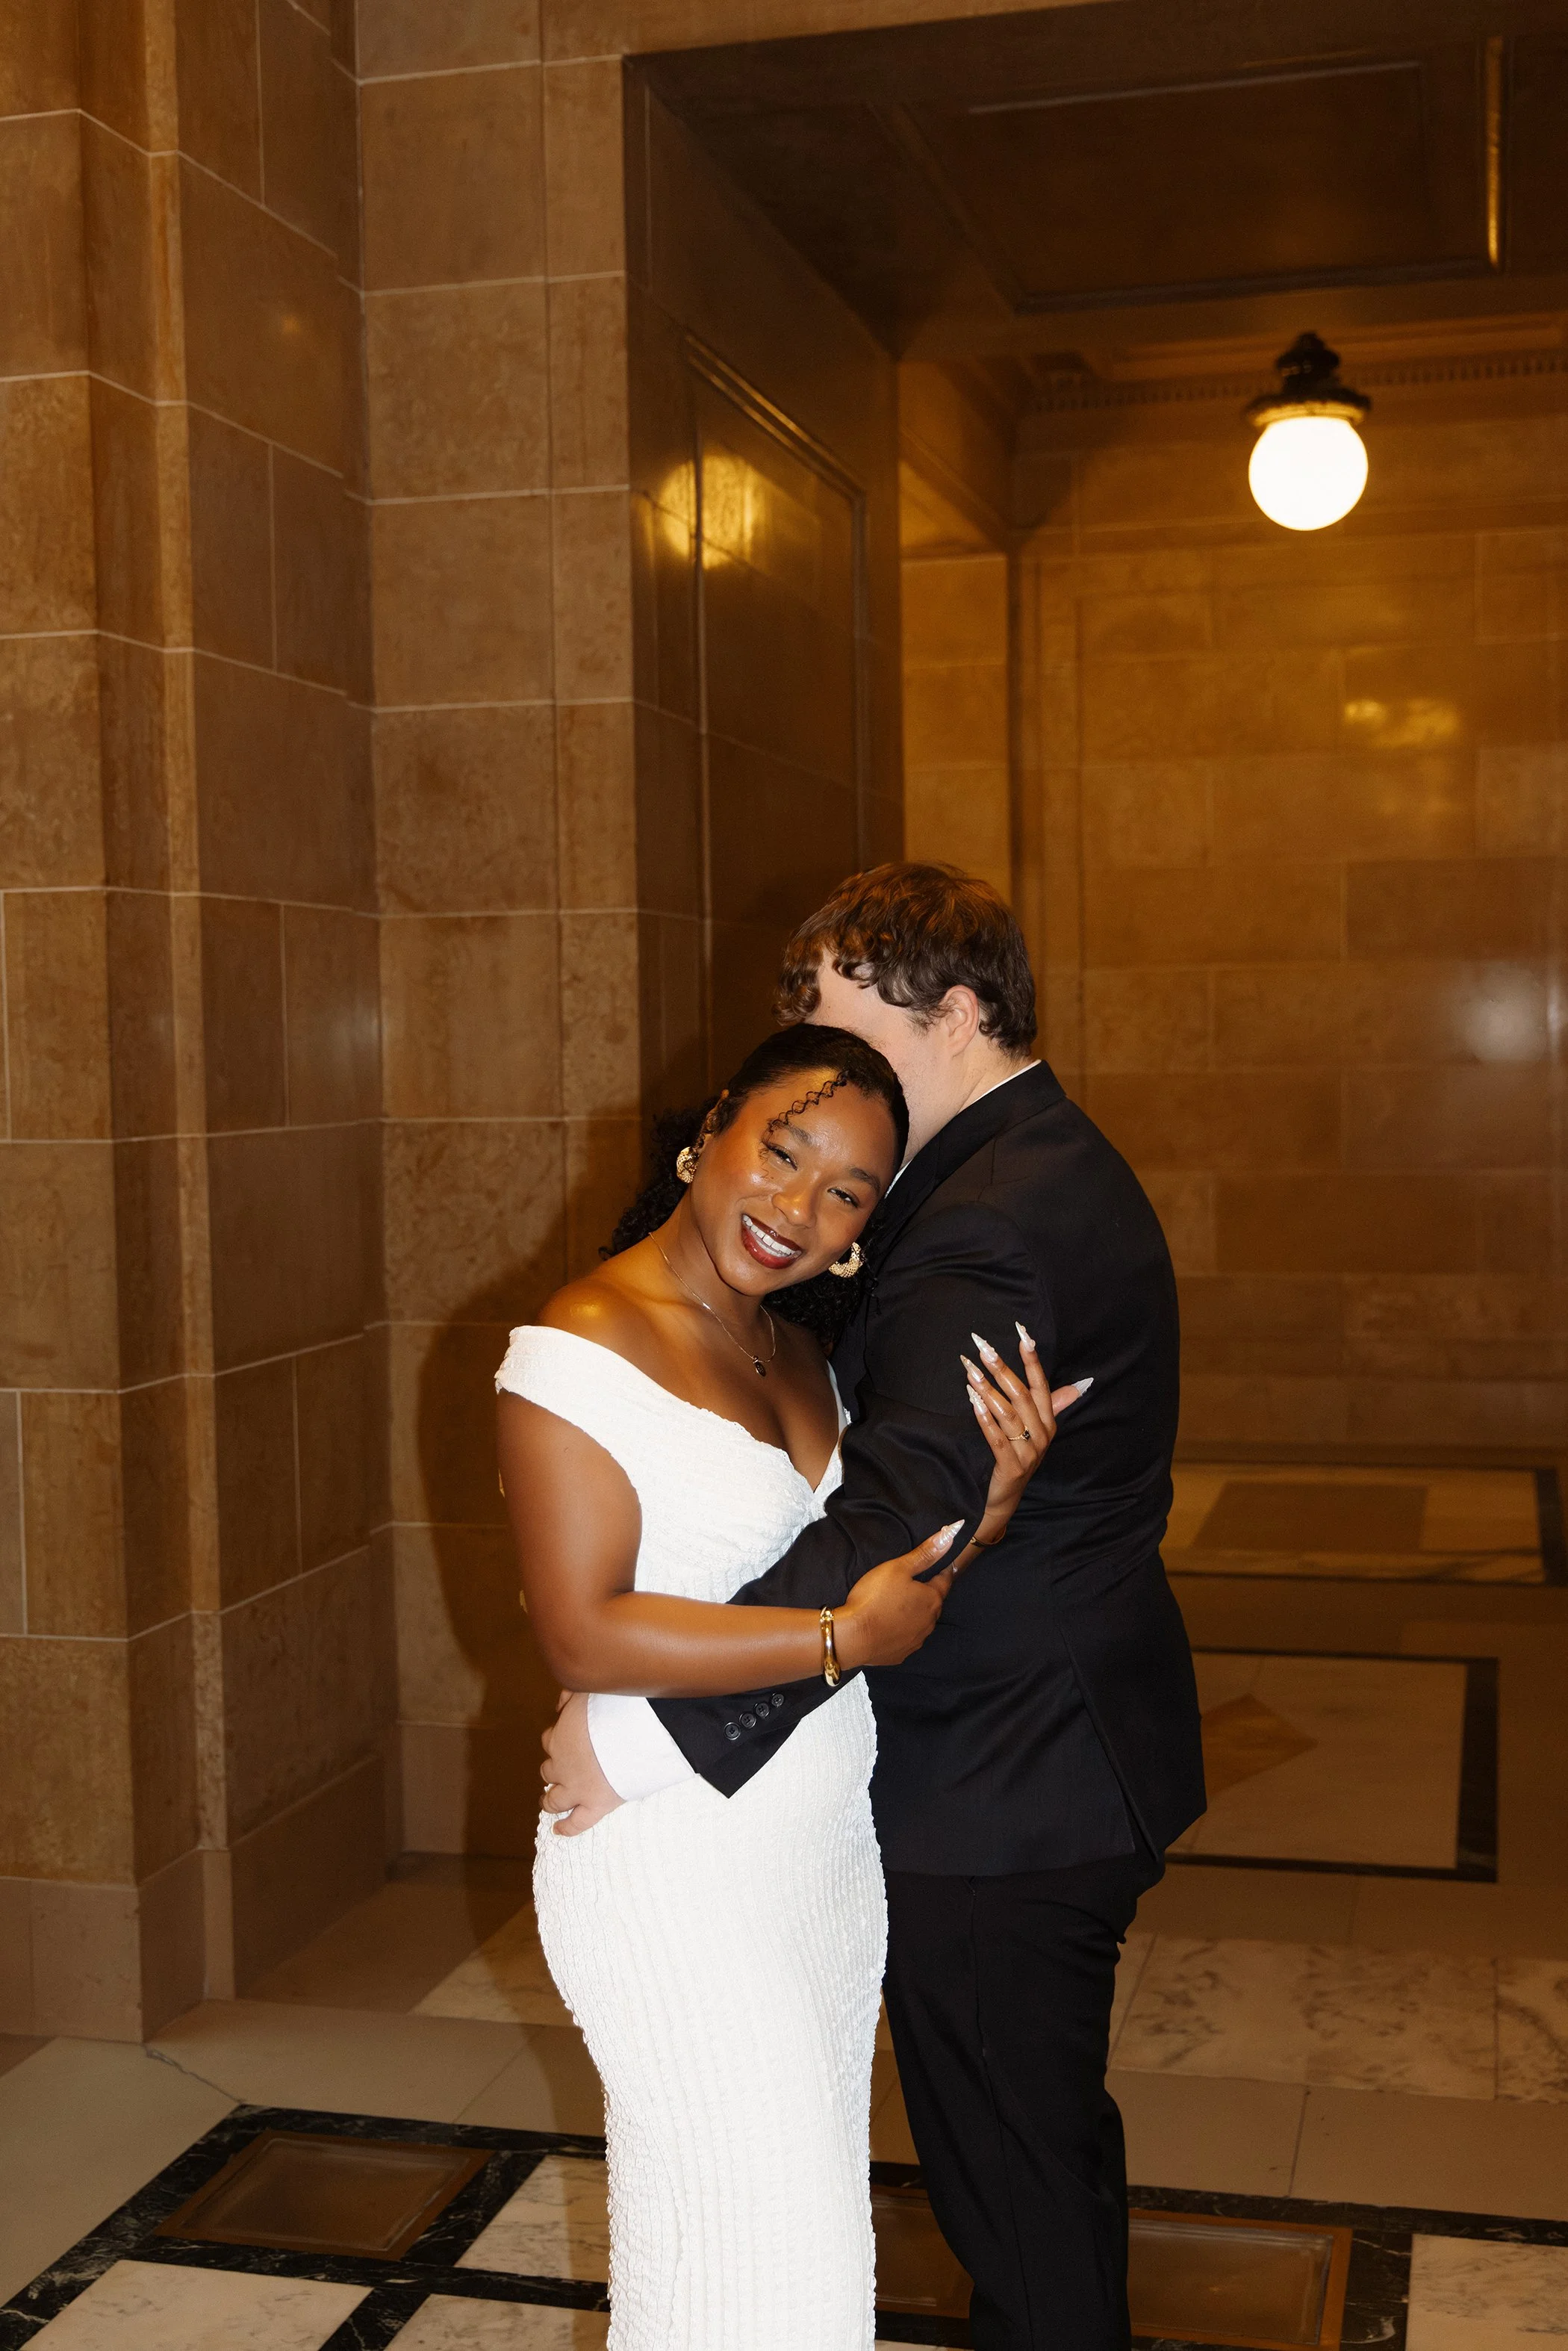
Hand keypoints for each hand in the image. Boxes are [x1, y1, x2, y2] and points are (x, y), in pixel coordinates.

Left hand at [540, 1690, 624, 1838]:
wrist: (633, 1733)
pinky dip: (565, 1828)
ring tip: (548, 1801)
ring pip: (553, 1800)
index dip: (556, 1741)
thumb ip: (571, 1697)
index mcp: (560, 1738)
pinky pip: (575, 1823)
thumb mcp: (587, 1693)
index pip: (550, 1741)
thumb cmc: (614, 1709)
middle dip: (553, 1770)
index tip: (563, 1740)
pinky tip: (558, 1830)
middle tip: (560, 1771)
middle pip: (549, 1770)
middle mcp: (562, 1766)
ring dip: (549, 1800)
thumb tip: (561, 1702)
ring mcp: (577, 1789)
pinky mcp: (595, 1805)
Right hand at [833, 1520, 962, 1671]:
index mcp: (932, 1599)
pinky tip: (888, 1624)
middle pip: (933, 1603)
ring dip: (914, 1613)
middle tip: (912, 1584)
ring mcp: (916, 1640)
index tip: (940, 1566)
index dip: (941, 1571)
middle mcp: (929, 1622)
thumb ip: (925, 1553)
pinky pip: (906, 1638)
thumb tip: (949, 1535)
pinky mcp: (901, 1654)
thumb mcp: (898, 1567)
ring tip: (898, 1604)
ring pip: (921, 1622)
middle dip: (926, 1593)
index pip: (945, 1581)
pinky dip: (901, 1630)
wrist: (852, 1637)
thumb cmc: (875, 1598)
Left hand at [962, 1323, 1089, 1554]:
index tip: (1021, 1333)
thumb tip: (1080, 1384)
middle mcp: (1042, 1434)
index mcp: (1048, 1421)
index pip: (1041, 1384)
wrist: (1005, 1499)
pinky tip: (972, 1401)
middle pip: (1021, 1394)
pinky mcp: (1012, 1467)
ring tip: (970, 1370)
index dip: (1032, 1359)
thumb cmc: (1017, 1457)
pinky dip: (985, 1418)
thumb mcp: (1036, 1430)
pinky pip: (998, 1438)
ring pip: (1008, 1413)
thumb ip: (1053, 1404)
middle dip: (1001, 1368)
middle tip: (982, 1346)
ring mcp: (1029, 1452)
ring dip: (988, 1389)